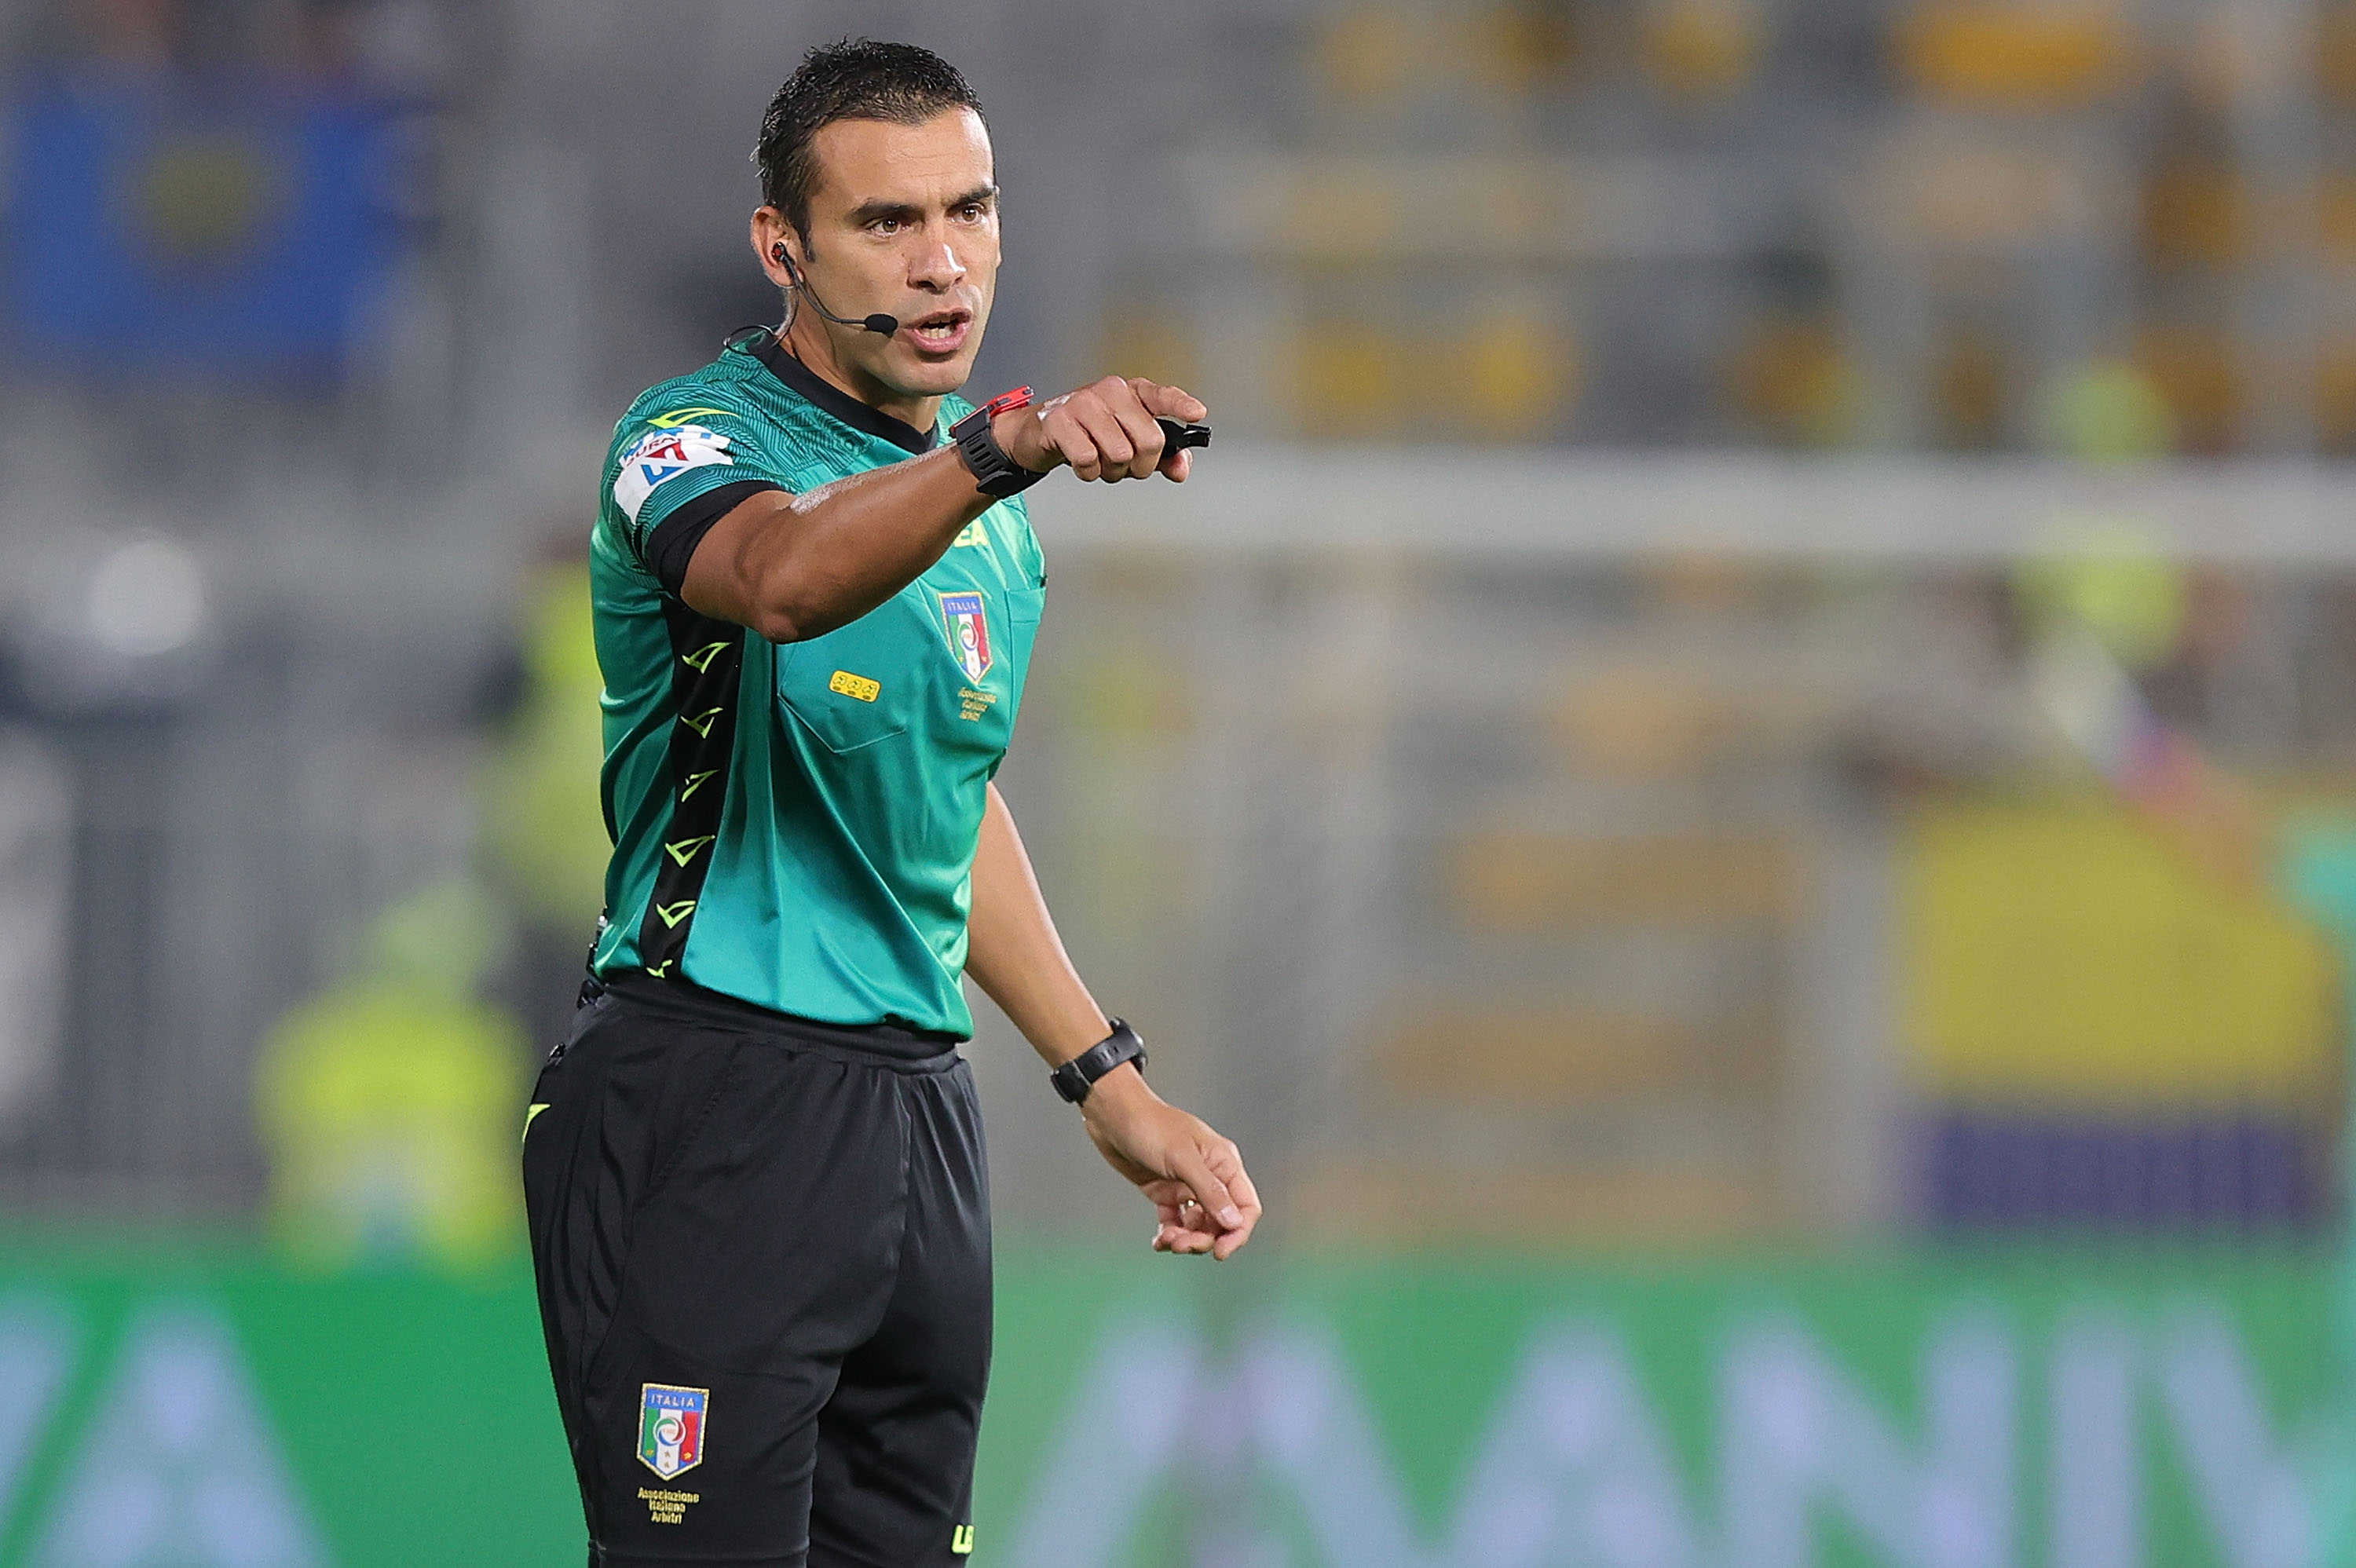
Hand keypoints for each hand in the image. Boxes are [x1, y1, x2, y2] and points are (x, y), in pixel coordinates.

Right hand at [995, 376, 1207, 483]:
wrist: (1039, 433)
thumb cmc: (1090, 435)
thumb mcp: (1129, 443)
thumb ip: (1161, 456)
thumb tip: (1181, 468)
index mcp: (1130, 392)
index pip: (1161, 396)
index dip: (1181, 405)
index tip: (1198, 413)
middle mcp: (1110, 392)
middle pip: (1149, 440)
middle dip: (1143, 466)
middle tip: (1127, 467)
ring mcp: (1083, 403)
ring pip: (1120, 454)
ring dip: (1113, 472)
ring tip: (1101, 463)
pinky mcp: (1059, 421)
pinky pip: (1088, 460)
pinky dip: (1089, 472)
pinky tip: (1082, 463)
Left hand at [1079, 1067, 1260, 1258]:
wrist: (1112, 1116)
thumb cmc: (1150, 1126)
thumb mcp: (1182, 1158)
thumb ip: (1209, 1190)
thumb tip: (1234, 1222)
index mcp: (1223, 1164)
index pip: (1245, 1206)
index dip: (1237, 1232)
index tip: (1219, 1252)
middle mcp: (1209, 1177)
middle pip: (1221, 1222)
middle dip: (1204, 1238)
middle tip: (1181, 1245)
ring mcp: (1187, 1186)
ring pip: (1197, 1225)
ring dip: (1185, 1239)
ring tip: (1166, 1240)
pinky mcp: (1165, 1192)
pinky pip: (1175, 1221)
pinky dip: (1169, 1234)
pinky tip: (1159, 1240)